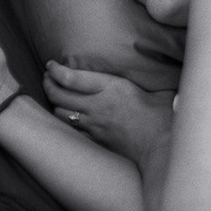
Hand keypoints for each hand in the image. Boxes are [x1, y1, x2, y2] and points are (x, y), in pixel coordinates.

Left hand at [43, 61, 174, 162]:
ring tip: (55, 96)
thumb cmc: (163, 116)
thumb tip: (154, 68)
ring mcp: (94, 124)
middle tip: (48, 78)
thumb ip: (143, 81)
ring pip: (60, 112)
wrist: (162, 145)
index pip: (71, 78)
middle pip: (58, 94)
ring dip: (55, 103)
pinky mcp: (95, 139)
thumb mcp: (154, 90)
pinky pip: (71, 129)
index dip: (56, 70)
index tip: (51, 65)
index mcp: (112, 88)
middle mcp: (98, 105)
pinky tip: (67, 116)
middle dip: (48, 84)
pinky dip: (65, 121)